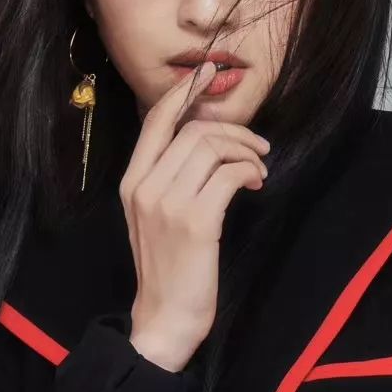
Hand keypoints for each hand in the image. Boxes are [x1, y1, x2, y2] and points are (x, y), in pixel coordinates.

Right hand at [121, 61, 270, 371]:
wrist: (165, 318)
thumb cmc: (168, 268)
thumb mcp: (156, 217)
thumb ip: (170, 179)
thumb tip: (206, 140)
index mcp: (131, 182)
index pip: (156, 121)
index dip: (184, 93)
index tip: (208, 73)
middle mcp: (144, 186)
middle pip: (194, 131)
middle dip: (234, 131)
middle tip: (258, 148)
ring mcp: (168, 203)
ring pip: (213, 148)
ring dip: (247, 152)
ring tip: (259, 170)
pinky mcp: (195, 222)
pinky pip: (230, 175)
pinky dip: (250, 172)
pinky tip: (256, 185)